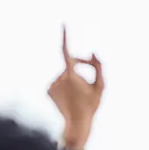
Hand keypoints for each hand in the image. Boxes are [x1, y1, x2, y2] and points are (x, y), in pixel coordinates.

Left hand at [48, 26, 104, 149]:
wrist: (76, 124)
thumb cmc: (91, 106)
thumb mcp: (100, 87)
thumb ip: (98, 68)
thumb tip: (93, 52)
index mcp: (71, 75)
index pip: (66, 52)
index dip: (65, 37)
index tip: (64, 25)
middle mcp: (58, 77)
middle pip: (70, 66)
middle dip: (79, 70)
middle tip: (89, 85)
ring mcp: (52, 84)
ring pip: (64, 76)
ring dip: (72, 81)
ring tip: (77, 96)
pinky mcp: (47, 90)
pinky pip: (58, 83)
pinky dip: (64, 87)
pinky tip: (69, 98)